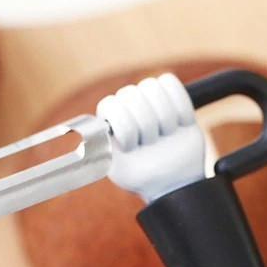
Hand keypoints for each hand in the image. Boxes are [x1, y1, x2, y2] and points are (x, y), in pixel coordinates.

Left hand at [97, 73, 205, 202]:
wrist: (173, 183)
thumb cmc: (142, 178)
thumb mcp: (118, 169)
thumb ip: (100, 149)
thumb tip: (86, 138)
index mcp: (110, 122)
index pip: (109, 104)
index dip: (123, 124)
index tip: (131, 146)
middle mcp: (128, 109)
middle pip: (130, 93)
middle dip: (144, 124)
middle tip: (150, 144)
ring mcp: (149, 103)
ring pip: (152, 86)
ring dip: (163, 117)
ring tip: (165, 136)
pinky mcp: (173, 97)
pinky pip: (171, 83)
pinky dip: (178, 104)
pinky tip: (180, 123)